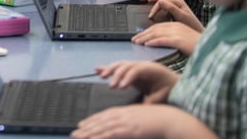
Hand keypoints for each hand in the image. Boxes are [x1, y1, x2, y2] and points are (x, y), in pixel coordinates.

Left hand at [72, 104, 197, 138]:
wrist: (171, 120)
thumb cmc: (161, 120)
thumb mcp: (143, 118)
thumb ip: (133, 122)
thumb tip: (126, 128)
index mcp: (127, 111)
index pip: (105, 114)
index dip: (93, 119)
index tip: (83, 124)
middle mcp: (123, 114)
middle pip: (101, 120)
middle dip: (87, 126)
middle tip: (75, 132)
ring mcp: (125, 122)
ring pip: (102, 127)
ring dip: (88, 132)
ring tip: (77, 136)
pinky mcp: (129, 130)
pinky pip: (110, 133)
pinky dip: (99, 136)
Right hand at [93, 61, 177, 102]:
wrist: (173, 82)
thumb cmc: (169, 87)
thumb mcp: (162, 96)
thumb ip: (151, 101)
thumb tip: (141, 108)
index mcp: (150, 69)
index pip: (136, 70)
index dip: (128, 77)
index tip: (122, 86)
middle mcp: (141, 65)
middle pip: (126, 66)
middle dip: (117, 75)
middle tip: (112, 86)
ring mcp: (135, 67)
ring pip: (120, 65)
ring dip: (110, 70)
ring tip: (102, 76)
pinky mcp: (130, 71)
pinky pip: (118, 68)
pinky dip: (108, 69)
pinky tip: (98, 69)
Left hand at [132, 22, 199, 54]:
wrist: (212, 50)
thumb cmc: (199, 47)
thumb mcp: (184, 39)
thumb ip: (173, 39)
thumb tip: (161, 42)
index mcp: (178, 25)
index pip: (158, 26)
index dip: (147, 31)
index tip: (139, 36)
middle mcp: (176, 27)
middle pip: (155, 28)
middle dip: (143, 34)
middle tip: (134, 39)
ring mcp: (178, 33)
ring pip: (156, 33)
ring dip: (144, 38)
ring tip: (136, 42)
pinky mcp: (179, 40)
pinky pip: (163, 40)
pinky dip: (153, 42)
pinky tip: (146, 45)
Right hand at [140, 0, 203, 31]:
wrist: (198, 32)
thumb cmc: (192, 26)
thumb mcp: (181, 17)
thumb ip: (171, 8)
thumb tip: (159, 1)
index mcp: (178, 1)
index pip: (161, 0)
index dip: (154, 8)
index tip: (150, 17)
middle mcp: (176, 0)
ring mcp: (175, 3)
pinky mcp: (174, 8)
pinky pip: (162, 1)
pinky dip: (155, 1)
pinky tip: (151, 3)